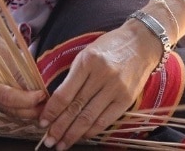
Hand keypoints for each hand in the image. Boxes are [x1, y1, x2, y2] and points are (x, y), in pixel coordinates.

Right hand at [0, 24, 45, 120]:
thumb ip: (18, 70)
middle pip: (5, 109)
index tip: (42, 94)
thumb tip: (37, 87)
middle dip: (28, 110)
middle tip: (47, 105)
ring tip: (39, 106)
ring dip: (21, 113)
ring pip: (1, 113)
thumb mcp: (1, 49)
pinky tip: (24, 106)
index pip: (6, 97)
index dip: (27, 99)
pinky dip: (10, 110)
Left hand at [38, 22, 161, 149]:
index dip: (51, 111)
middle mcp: (101, 76)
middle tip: (49, 140)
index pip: (64, 93)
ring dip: (73, 134)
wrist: (142, 43)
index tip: (42, 122)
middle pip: (75, 108)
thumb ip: (74, 75)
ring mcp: (115, 88)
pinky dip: (92, 130)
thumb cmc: (110, 46)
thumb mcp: (87, 53)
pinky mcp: (126, 99)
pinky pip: (106, 120)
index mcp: (86, 62)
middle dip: (59, 127)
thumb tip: (57, 101)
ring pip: (89, 117)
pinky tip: (82, 136)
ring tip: (62, 144)